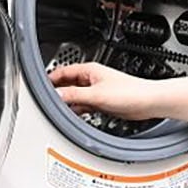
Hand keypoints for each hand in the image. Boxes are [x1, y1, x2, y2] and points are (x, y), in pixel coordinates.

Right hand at [49, 63, 187, 122]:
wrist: (149, 102)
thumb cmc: (131, 92)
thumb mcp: (97, 95)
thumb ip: (75, 95)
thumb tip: (56, 96)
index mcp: (89, 71)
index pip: (62, 72)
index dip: (50, 78)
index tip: (38, 87)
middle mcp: (91, 80)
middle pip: (67, 84)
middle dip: (57, 92)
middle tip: (46, 102)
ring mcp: (96, 91)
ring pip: (75, 96)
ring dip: (68, 103)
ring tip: (58, 111)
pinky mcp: (101, 102)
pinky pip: (83, 105)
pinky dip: (77, 110)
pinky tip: (74, 116)